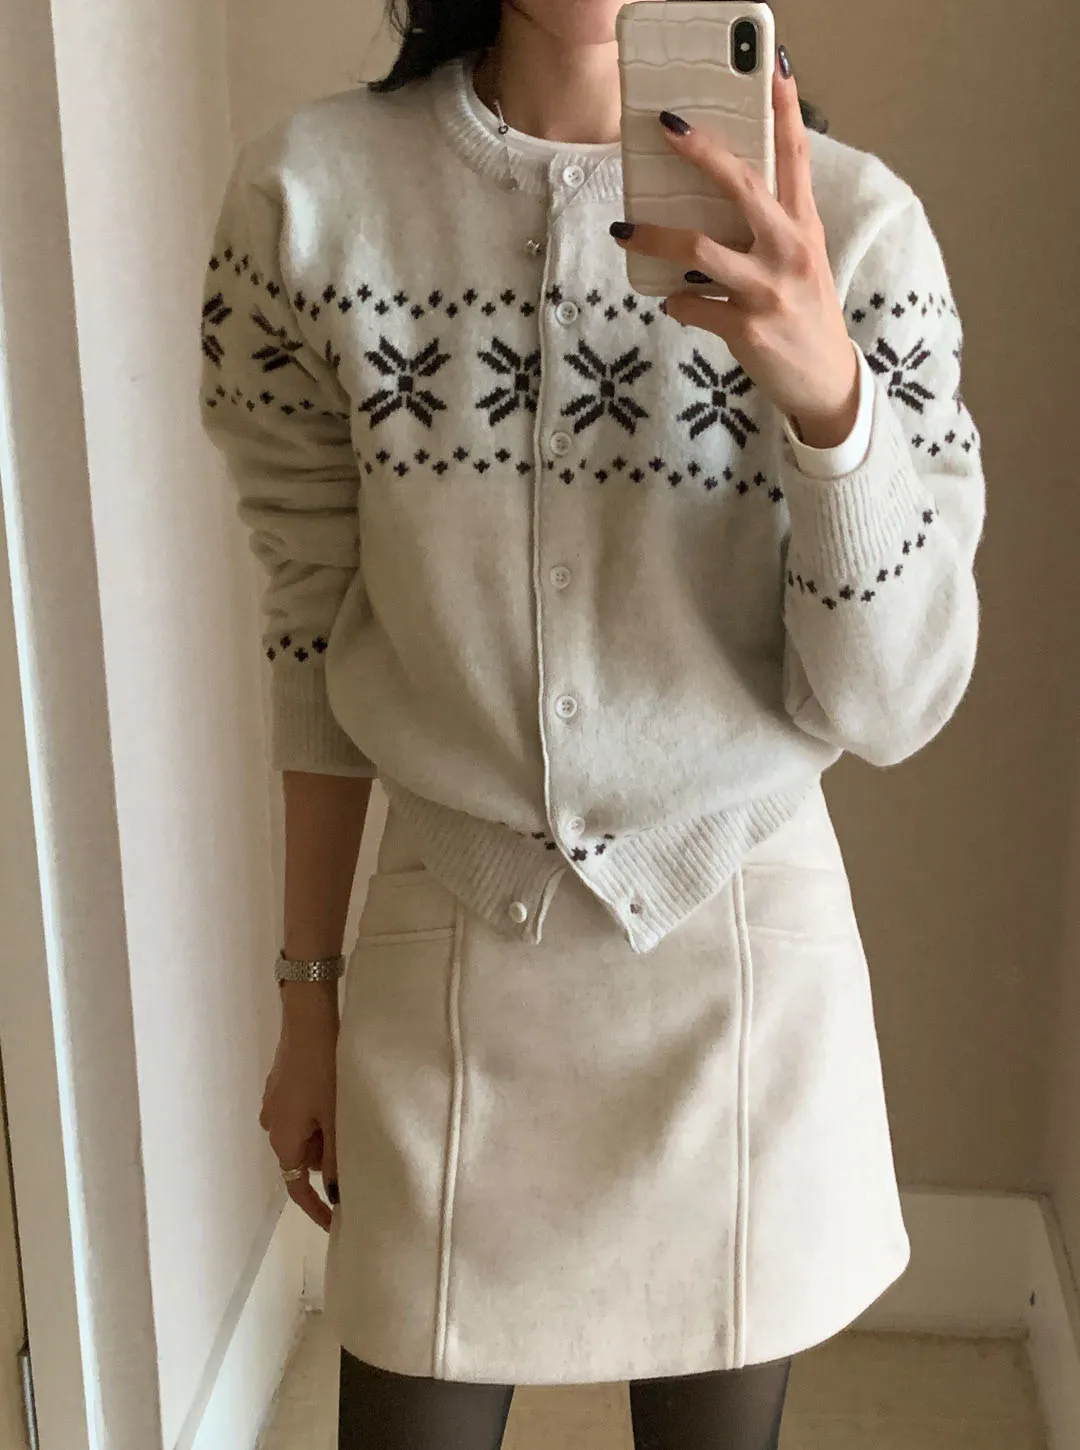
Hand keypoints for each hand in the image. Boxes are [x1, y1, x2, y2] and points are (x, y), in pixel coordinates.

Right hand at [259, 991, 339, 1231]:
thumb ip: (335, 1159)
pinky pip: (301, 1115)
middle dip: (326, 1158)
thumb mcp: (336, 1118)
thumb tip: (336, 1193)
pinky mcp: (280, 1086)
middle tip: (354, 1141)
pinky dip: (318, 1116)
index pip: (296, 1188)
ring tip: (349, 1112)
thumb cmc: (324, 1071)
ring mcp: (273, 1104)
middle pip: (302, 1158)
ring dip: (324, 1133)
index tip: (335, 1222)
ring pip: (304, 1135)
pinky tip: (337, 1096)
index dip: (316, 1208)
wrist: (307, 1021)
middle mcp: (272, 1126)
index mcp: (283, 1140)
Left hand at [610, 48, 858, 448]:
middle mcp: (789, 250)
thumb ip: (774, 223)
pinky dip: (676, 303)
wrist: (824, 380)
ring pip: (699, 249)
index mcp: (804, 226)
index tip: (770, 67)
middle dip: (700, 152)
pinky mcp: (746, 328)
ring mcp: (767, 289)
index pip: (796, 156)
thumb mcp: (803, 259)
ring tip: (624, 230)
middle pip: (741, 185)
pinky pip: (691, 305)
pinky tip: (676, 303)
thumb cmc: (805, 312)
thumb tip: (724, 191)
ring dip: (654, 237)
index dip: (784, 109)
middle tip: (666, 128)